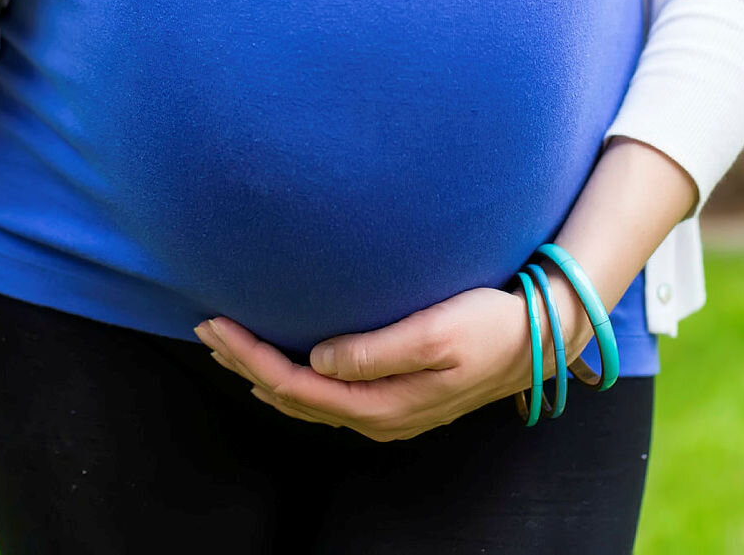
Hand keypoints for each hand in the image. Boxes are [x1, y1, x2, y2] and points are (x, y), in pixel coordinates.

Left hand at [193, 282, 569, 441]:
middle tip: (206, 329)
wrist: (537, 338)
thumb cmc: (489, 326)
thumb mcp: (436, 333)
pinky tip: (283, 360)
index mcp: (382, 406)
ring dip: (264, 372)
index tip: (219, 325)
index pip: (297, 387)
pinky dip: (293, 377)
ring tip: (229, 343)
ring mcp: (386, 412)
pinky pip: (327, 396)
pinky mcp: (394, 397)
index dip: (252, 358)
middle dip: (246, 364)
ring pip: (307, 400)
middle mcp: (377, 418)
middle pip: (293, 399)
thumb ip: (374, 352)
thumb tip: (318, 359)